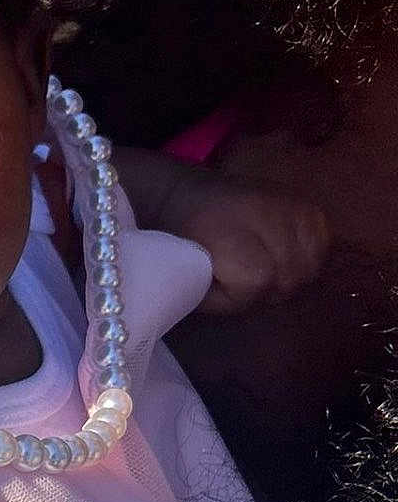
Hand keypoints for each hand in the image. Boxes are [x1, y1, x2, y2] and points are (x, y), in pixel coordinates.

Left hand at [116, 150, 329, 315]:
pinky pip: (321, 247)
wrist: (187, 194)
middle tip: (240, 285)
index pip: (257, 280)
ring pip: (308, 267)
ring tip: (260, 272)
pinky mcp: (311, 209)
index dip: (238, 297)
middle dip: (263, 292)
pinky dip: (304, 260)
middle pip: (287, 277)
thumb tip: (241, 308)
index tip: (218, 292)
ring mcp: (295, 207)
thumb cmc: (180, 236)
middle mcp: (268, 212)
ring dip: (286, 278)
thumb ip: (212, 293)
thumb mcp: (183, 268)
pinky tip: (281, 258)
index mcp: (230, 227)